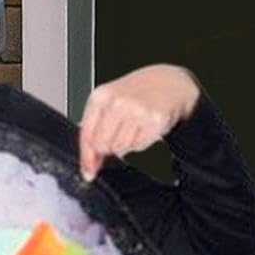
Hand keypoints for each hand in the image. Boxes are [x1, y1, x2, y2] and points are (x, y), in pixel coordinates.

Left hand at [79, 63, 200, 180]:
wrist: (167, 83)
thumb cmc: (135, 95)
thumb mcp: (108, 105)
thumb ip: (94, 132)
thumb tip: (89, 166)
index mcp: (101, 97)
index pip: (87, 136)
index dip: (87, 157)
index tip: (89, 172)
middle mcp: (117, 102)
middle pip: (102, 146)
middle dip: (110, 147)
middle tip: (120, 136)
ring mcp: (136, 111)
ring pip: (121, 150)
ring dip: (127, 146)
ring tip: (134, 129)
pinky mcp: (153, 121)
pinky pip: (139, 148)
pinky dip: (141, 144)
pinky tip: (144, 130)